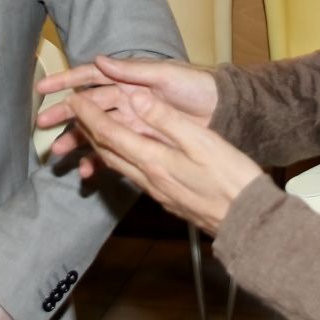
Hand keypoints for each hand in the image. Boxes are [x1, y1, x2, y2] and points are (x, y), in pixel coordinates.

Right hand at [35, 55, 218, 176]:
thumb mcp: (165, 74)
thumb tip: (100, 60)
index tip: (44, 89)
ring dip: (77, 140)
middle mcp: (126, 99)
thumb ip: (132, 71)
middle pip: (88, 107)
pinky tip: (87, 170)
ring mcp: (133, 121)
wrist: (223, 110)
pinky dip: (100, 160)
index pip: (90, 78)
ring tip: (59, 152)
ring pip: (97, 131)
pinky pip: (115, 151)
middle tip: (43, 124)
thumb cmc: (196, 85)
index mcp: (128, 80)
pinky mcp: (143, 141)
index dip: (66, 82)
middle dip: (64, 115)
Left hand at [66, 86, 263, 234]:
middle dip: (87, 128)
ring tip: (91, 131)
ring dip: (100, 145)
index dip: (88, 114)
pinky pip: (132, 175)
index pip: (109, 133)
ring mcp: (157, 191)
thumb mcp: (201, 140)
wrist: (247, 222)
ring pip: (118, 164)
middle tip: (74, 111)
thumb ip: (166, 119)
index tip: (73, 99)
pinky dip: (119, 159)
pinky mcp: (167, 199)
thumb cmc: (230, 179)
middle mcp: (148, 178)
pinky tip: (126, 157)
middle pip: (107, 150)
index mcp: (154, 160)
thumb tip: (136, 97)